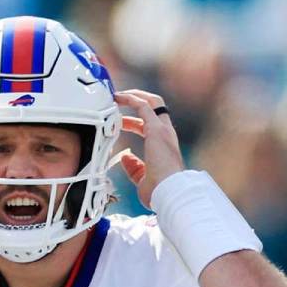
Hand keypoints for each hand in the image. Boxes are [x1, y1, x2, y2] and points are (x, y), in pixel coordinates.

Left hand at [114, 89, 183, 208]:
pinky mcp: (156, 129)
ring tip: (117, 95)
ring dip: (134, 95)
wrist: (169, 192)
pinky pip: (143, 105)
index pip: (150, 126)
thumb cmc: (159, 191)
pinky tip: (118, 98)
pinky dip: (130, 99)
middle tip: (118, 101)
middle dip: (136, 101)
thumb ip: (134, 167)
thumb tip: (125, 157)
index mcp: (165, 145)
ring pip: (152, 101)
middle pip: (155, 108)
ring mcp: (163, 130)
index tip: (119, 123)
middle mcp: (166, 134)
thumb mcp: (142, 178)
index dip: (133, 122)